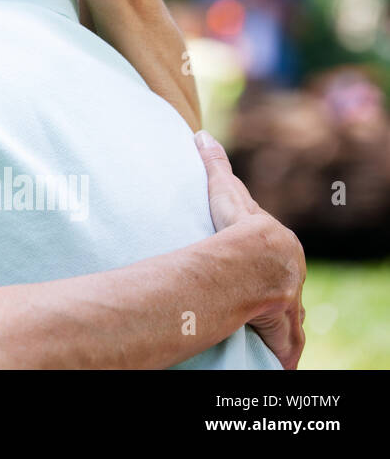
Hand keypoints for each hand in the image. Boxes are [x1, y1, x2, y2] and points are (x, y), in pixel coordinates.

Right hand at [194, 130, 306, 368]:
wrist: (253, 258)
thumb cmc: (237, 225)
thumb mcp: (224, 192)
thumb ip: (214, 164)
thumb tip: (201, 134)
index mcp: (281, 243)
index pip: (276, 250)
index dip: (263, 258)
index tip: (254, 262)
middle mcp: (292, 272)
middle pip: (285, 282)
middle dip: (274, 290)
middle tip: (252, 297)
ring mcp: (290, 301)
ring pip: (287, 315)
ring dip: (278, 322)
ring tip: (258, 327)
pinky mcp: (283, 325)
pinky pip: (282, 342)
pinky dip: (279, 352)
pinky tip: (277, 360)